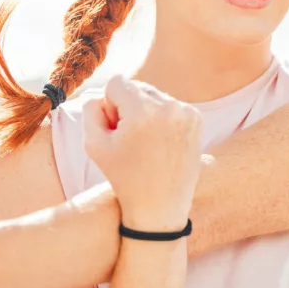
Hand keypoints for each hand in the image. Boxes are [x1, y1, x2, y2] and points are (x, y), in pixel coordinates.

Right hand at [83, 75, 202, 231]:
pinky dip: (163, 118)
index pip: (117, 81)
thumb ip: (91, 109)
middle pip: (137, 86)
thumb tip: (103, 95)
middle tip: (130, 138)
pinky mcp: (197, 119)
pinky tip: (160, 142)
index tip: (116, 128)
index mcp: (143, 111)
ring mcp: (186, 112)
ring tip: (146, 142)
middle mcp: (169, 106)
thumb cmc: (123, 177)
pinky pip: (171, 105)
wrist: (161, 206)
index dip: (110, 104)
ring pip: (154, 95)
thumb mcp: (93, 145)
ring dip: (146, 111)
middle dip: (128, 106)